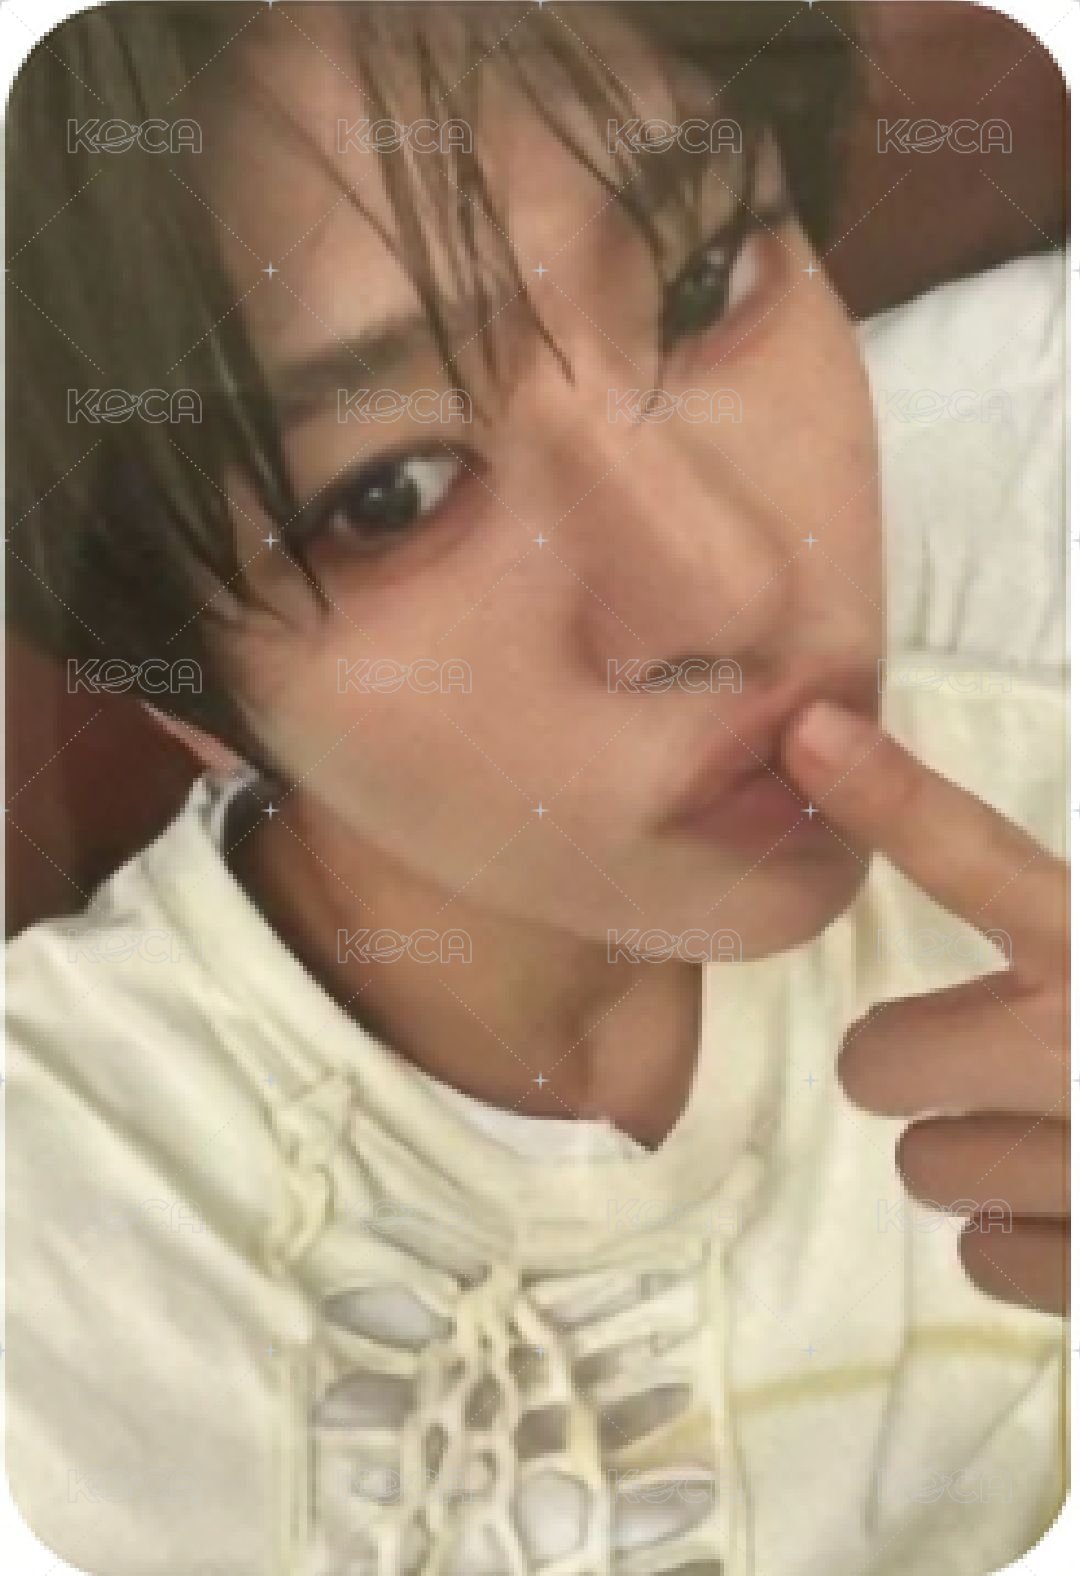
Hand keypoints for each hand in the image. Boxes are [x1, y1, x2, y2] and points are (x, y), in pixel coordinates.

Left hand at [782, 699, 1068, 1316]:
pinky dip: (1027, 1239)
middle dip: (917, 1057)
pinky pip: (986, 1258)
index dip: (892, 793)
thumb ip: (1067, 910)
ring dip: (975, 1151)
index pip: (979, 857)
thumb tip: (1033, 895)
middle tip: (982, 1045)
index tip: (811, 733)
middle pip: (876, 1060)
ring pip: (927, 1168)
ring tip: (1066, 1131)